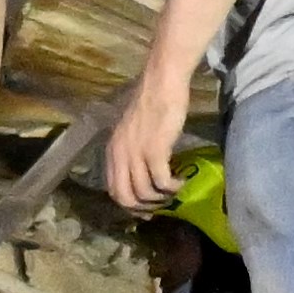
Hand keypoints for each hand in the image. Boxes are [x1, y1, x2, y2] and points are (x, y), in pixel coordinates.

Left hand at [108, 57, 195, 204]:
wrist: (162, 82)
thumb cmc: (151, 102)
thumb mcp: (133, 131)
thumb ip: (132, 151)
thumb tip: (142, 173)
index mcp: (112, 151)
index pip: (113, 189)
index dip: (129, 205)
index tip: (145, 209)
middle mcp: (119, 155)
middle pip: (124, 197)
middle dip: (142, 208)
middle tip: (159, 208)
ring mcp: (136, 153)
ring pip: (143, 193)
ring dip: (160, 199)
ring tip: (173, 193)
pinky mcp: (155, 151)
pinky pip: (161, 182)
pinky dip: (172, 188)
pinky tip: (181, 183)